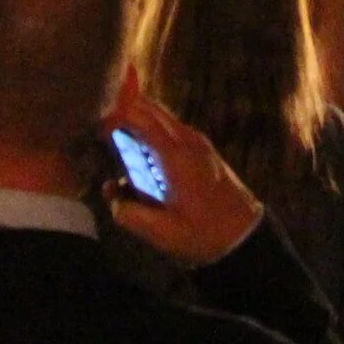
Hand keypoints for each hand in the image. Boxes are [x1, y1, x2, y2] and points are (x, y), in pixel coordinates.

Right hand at [104, 72, 261, 268]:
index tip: (98, 122)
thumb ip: (130, 214)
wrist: (245, 235)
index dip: (117, 114)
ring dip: (140, 117)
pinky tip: (143, 146)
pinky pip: (173, 128)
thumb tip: (112, 195)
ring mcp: (199, 142)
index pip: (143, 119)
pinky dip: (154, 127)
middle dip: (126, 108)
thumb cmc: (204, 234)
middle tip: (103, 120)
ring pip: (163, 116)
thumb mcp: (163, 233)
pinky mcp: (204, 149)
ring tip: (118, 130)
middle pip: (152, 109)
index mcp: (177, 157)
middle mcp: (189, 141)